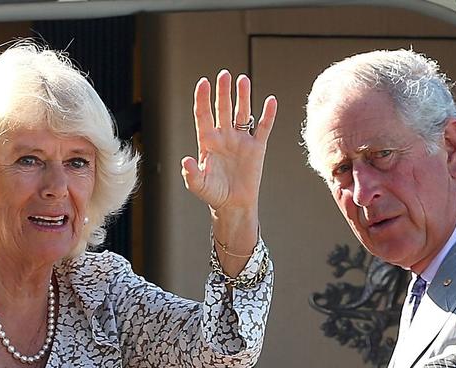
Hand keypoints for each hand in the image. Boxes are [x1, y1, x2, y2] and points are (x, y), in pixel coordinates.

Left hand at [181, 70, 276, 212]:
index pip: (203, 115)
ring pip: (242, 113)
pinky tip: (270, 101)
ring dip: (243, 97)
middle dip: (223, 91)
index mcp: (207, 142)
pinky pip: (263, 128)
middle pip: (223, 108)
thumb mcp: (198, 185)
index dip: (203, 98)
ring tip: (242, 80)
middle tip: (224, 74)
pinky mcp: (257, 148)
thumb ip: (191, 173)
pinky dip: (268, 115)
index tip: (203, 83)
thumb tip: (185, 160)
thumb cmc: (213, 194)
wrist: (234, 205)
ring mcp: (241, 140)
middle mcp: (224, 137)